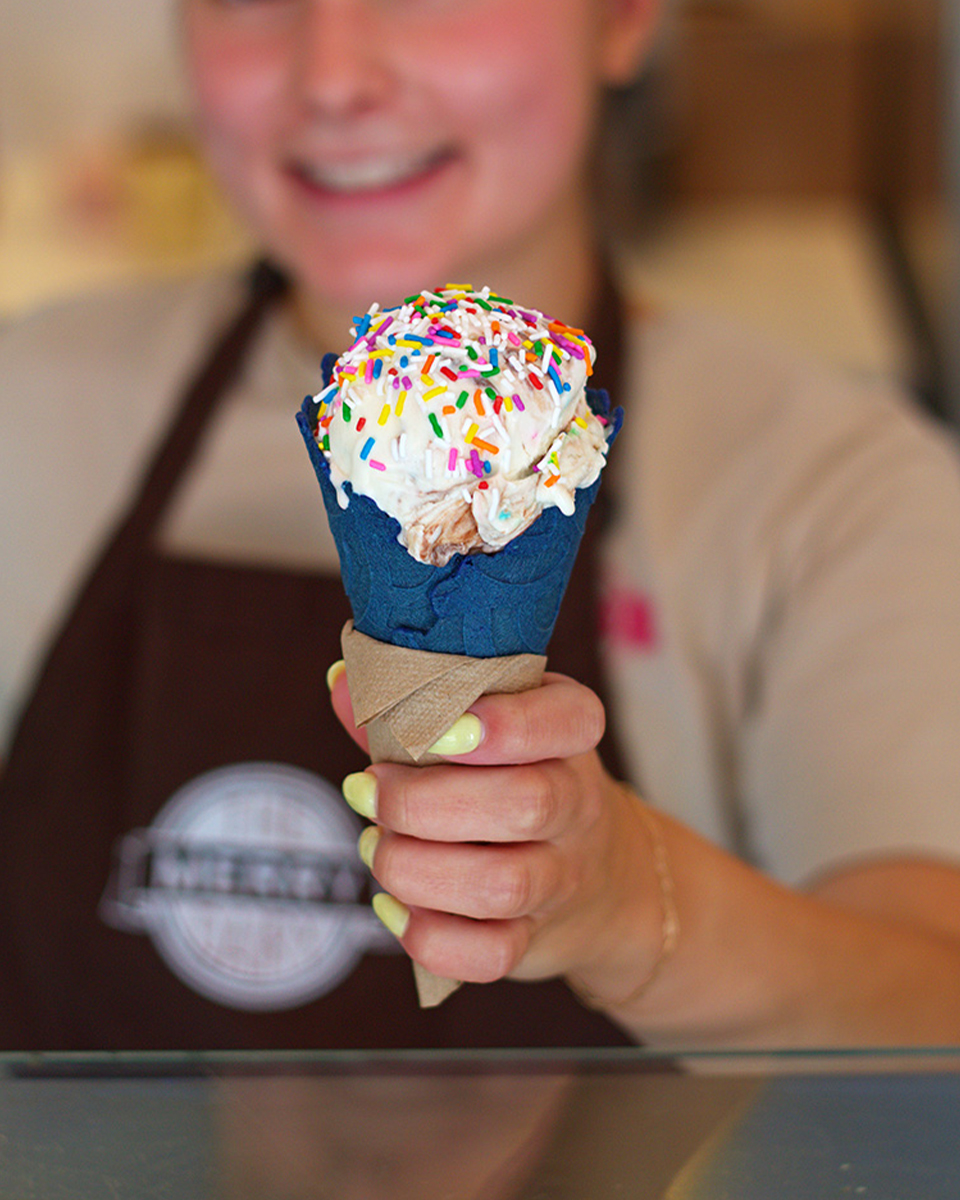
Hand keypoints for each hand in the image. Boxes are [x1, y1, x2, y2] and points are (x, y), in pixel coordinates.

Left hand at [329, 668, 664, 993]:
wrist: (595, 875)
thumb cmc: (510, 777)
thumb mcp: (481, 726)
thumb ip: (412, 705)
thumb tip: (344, 680)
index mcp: (568, 733)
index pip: (566, 721)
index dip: (506, 725)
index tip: (438, 732)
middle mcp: (577, 802)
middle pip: (527, 804)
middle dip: (425, 802)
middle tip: (369, 791)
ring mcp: (561, 876)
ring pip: (503, 885)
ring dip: (415, 868)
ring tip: (375, 847)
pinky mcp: (533, 936)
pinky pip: (490, 954)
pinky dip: (429, 938)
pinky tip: (393, 909)